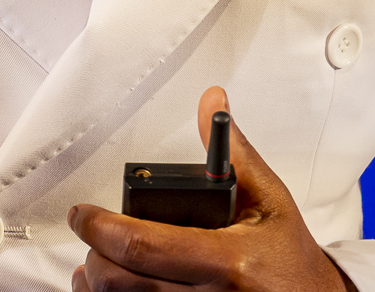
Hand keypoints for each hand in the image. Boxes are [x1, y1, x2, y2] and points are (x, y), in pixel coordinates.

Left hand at [69, 88, 354, 291]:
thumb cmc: (290, 258)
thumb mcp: (270, 200)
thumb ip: (233, 153)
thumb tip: (211, 102)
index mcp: (227, 261)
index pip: (144, 246)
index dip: (101, 228)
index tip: (83, 214)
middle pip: (121, 281)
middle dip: (95, 254)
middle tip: (93, 233)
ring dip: (97, 282)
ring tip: (96, 260)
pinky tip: (112, 287)